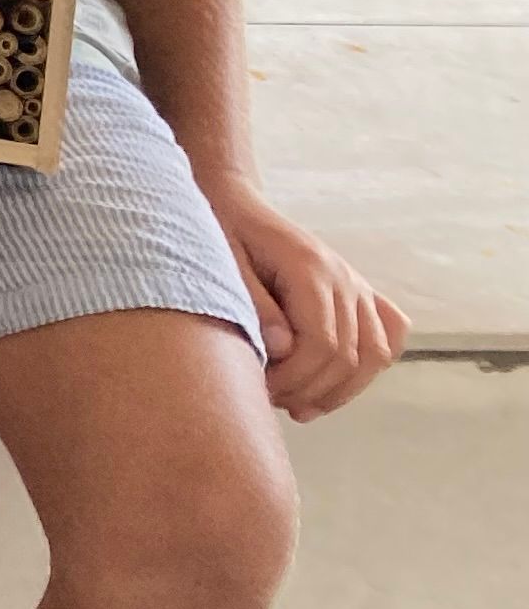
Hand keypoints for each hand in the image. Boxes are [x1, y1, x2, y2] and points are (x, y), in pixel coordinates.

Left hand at [201, 172, 406, 419]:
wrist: (234, 203)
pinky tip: (332, 383)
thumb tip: (282, 349)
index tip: (261, 391)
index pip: (322, 344)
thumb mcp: (222, 264)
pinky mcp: (360, 292)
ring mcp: (357, 284)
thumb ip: (253, 305)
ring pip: (375, 353)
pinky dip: (369, 366)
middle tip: (271, 401)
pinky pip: (387, 334)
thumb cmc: (221, 234)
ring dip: (340, 390)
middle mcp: (344, 277)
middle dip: (311, 390)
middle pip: (349, 356)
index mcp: (310, 268)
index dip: (296, 380)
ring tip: (298, 405)